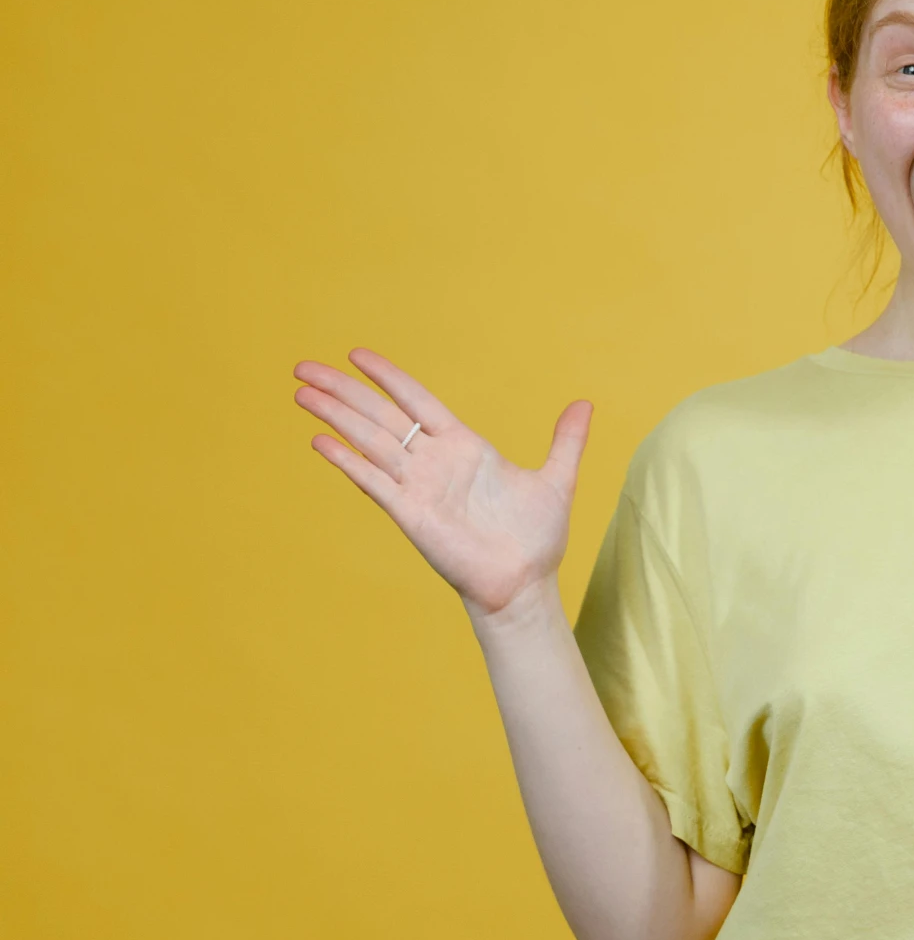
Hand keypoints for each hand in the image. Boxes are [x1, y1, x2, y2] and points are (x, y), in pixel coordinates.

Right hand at [293, 350, 591, 618]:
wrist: (525, 584)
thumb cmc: (536, 538)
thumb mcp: (556, 480)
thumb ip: (566, 441)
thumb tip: (585, 404)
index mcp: (464, 446)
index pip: (417, 401)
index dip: (388, 377)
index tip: (357, 355)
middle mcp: (435, 462)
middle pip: (381, 415)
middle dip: (344, 390)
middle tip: (305, 367)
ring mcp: (418, 486)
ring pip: (370, 441)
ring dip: (335, 416)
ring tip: (301, 391)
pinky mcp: (410, 514)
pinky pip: (373, 481)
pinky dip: (347, 461)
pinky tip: (320, 441)